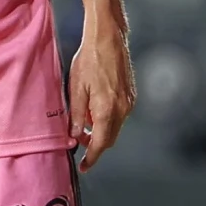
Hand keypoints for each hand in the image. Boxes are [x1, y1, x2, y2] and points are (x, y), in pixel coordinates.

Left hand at [67, 21, 135, 172]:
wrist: (108, 38)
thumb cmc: (90, 59)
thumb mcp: (76, 88)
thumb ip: (76, 115)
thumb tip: (74, 135)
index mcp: (106, 109)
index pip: (99, 144)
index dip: (91, 158)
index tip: (84, 166)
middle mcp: (122, 109)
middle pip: (109, 139)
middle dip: (94, 144)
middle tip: (77, 139)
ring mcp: (129, 102)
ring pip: (115, 128)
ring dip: (100, 129)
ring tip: (83, 117)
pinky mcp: (131, 95)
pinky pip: (120, 115)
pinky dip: (107, 118)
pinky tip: (95, 106)